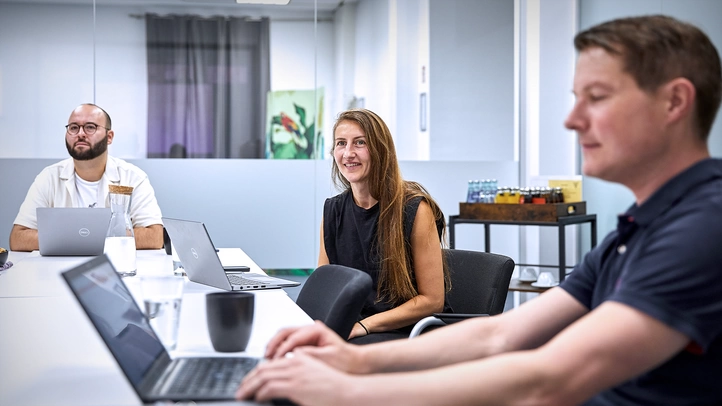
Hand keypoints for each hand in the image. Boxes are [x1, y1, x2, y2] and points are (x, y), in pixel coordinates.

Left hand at [236, 351, 356, 405]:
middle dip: (248, 380)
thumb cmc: (335, 387)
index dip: (256, 373)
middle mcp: (295, 362)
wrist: (349, 391)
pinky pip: (270, 387)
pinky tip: (257, 398)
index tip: (249, 382)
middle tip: (240, 390)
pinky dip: (260, 393)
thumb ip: (298, 376)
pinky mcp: (296, 385)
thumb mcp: (313, 376)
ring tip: (242, 395)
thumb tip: (284, 385)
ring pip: (263, 377)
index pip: (271, 363)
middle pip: (263, 368)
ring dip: (249, 387)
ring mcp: (295, 373)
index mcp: (299, 358)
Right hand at [266, 321, 364, 373]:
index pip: (294, 337)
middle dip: (274, 344)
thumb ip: (311, 354)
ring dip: (275, 346)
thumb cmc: (345, 360)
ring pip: (284, 336)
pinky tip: (275, 359)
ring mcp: (306, 335)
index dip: (283, 349)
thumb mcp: (328, 358)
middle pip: (285, 332)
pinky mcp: (304, 342)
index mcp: (317, 329)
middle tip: (267, 357)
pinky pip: (287, 343)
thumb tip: (294, 354)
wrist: (353, 362)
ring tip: (268, 358)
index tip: (276, 360)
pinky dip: (279, 350)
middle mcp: (310, 329)